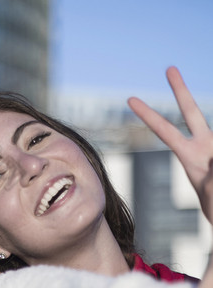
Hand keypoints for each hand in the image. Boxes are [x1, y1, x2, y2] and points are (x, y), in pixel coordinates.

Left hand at [128, 67, 212, 222]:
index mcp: (189, 156)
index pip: (165, 131)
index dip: (148, 116)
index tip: (129, 99)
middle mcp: (206, 144)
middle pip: (192, 111)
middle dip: (180, 89)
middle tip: (168, 68)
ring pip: (209, 135)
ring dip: (208, 169)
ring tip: (200, 160)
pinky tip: (212, 171)